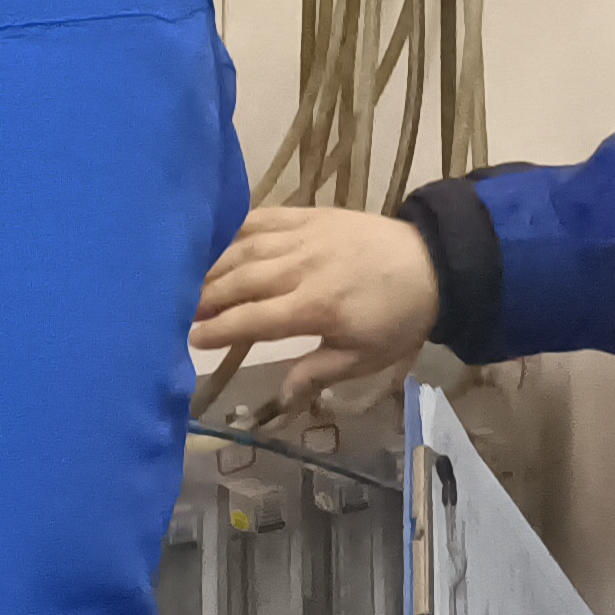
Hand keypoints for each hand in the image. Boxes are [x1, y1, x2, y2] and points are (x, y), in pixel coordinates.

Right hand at [190, 204, 438, 396]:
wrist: (433, 265)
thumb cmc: (398, 318)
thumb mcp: (363, 357)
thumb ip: (317, 372)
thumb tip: (281, 399)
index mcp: (315, 307)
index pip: (254, 319)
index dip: (220, 330)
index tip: (193, 339)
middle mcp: (302, 267)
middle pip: (242, 281)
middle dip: (207, 297)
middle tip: (181, 311)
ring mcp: (305, 236)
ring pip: (247, 249)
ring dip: (215, 265)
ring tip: (192, 281)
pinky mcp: (312, 215)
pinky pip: (265, 218)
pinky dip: (238, 228)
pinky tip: (220, 240)